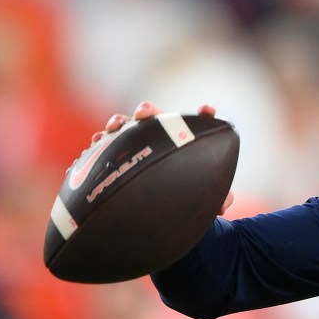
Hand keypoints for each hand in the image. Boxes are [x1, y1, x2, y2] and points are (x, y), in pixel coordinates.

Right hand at [89, 102, 232, 214]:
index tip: (208, 110)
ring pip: (126, 125)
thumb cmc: (185, 195)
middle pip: (154, 115)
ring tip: (114, 126)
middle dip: (147, 109)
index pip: (197, 123)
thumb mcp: (200, 198)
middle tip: (144, 115)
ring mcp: (136, 142)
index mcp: (184, 140)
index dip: (205, 114)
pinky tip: (95, 143)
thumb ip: (216, 199)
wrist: (156, 208)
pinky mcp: (116, 154)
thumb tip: (223, 205)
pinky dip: (100, 140)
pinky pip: (106, 144)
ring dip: (119, 121)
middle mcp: (159, 136)